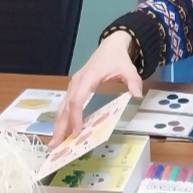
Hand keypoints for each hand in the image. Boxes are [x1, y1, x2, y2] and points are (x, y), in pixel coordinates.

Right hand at [49, 31, 142, 146]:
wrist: (110, 46)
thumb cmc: (117, 59)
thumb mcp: (129, 69)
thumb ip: (134, 82)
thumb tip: (136, 96)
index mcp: (88, 77)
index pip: (77, 99)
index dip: (75, 116)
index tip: (76, 132)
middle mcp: (77, 82)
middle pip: (65, 106)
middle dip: (60, 126)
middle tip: (56, 145)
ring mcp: (73, 85)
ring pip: (62, 106)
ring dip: (58, 124)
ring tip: (55, 143)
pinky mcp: (74, 88)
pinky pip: (65, 105)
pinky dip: (62, 119)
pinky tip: (62, 131)